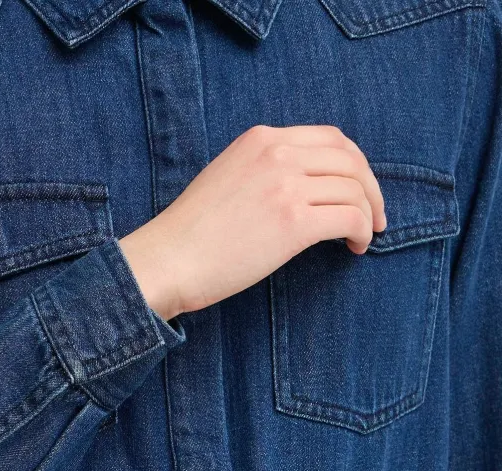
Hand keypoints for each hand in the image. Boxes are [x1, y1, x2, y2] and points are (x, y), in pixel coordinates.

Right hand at [118, 123, 387, 320]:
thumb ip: (263, 171)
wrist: (168, 260)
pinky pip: (349, 218)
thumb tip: (302, 190)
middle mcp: (277, 153)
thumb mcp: (227, 178)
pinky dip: (362, 231)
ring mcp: (286, 186)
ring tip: (365, 236)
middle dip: (371, 187)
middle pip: (349, 159)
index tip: (359, 187)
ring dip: (369, 213)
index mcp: (261, 138)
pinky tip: (355, 247)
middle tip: (376, 214)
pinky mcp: (293, 222)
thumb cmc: (190, 234)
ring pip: (354, 189)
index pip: (329, 137)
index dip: (353, 163)